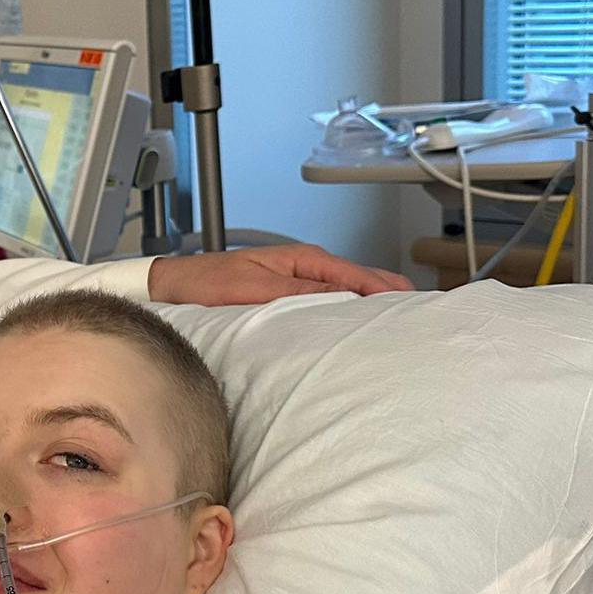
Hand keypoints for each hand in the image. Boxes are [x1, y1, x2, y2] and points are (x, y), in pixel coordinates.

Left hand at [148, 245, 412, 305]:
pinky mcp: (290, 300)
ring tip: (399, 331)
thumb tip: (346, 299)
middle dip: (390, 299)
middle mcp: (307, 269)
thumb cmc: (206, 284)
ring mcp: (300, 284)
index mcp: (305, 260)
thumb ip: (300, 293)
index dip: (389, 292)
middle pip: (362, 283)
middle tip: (420, 324)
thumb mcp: (254, 289)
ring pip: (348, 295)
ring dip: (371, 310)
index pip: (360, 275)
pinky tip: (357, 333)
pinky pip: (329, 307)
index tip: (415, 311)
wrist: (172, 288)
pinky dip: (348, 317)